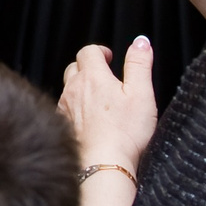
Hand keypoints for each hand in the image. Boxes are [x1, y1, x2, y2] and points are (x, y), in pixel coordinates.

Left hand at [60, 37, 156, 175]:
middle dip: (88, 67)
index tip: (110, 57)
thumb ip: (140, 64)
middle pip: (75, 68)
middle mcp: (74, 89)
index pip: (89, 52)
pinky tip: (87, 119)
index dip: (100, 51)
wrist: (104, 164)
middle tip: (104, 75)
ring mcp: (66, 108)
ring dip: (80, 88)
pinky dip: (75, 109)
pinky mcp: (63, 126)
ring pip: (68, 89)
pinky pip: (65, 110)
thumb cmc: (125, 131)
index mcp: (93, 77)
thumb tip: (141, 42)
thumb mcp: (142, 93)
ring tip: (97, 98)